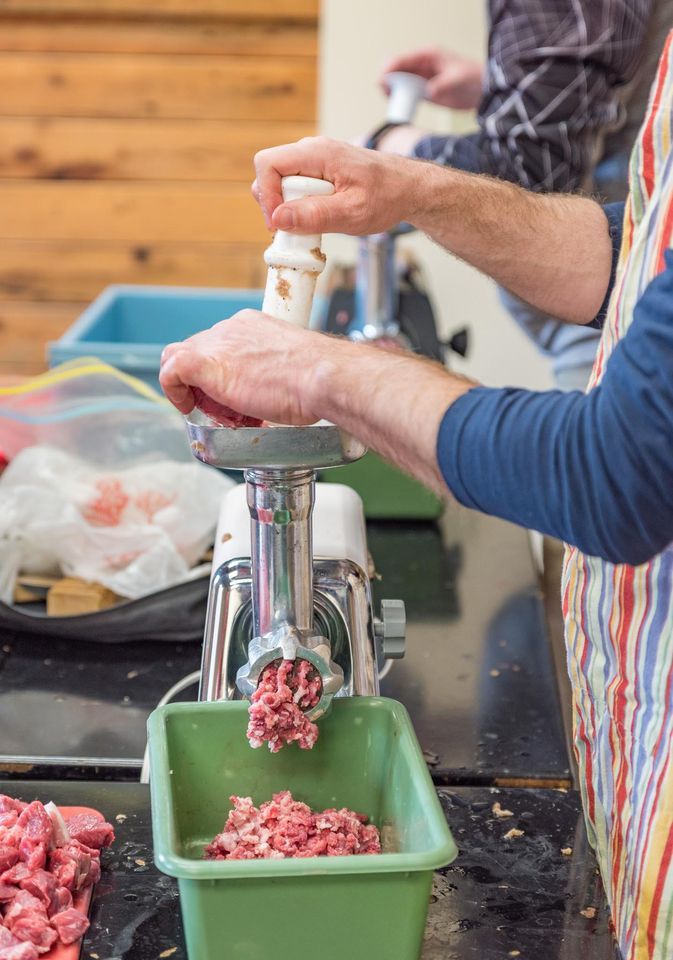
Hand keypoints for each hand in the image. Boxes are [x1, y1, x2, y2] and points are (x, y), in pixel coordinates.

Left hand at [159, 310, 341, 425]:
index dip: (221, 370)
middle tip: (223, 407)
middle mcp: (231, 329)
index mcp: (251, 326)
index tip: (234, 393)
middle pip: (199, 350)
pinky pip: (171, 371)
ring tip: (208, 410)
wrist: (320, 378)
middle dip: (204, 381)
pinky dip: (173, 390)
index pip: (220, 343)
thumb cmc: (317, 379)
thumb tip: (283, 390)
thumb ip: (278, 371)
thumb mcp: (294, 367)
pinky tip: (186, 406)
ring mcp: (217, 344)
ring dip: (190, 386)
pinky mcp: (205, 363)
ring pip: (181, 359)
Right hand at [252, 137, 419, 235]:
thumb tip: (279, 218)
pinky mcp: (319, 172)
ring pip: (281, 182)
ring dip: (288, 207)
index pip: (268, 163)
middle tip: (295, 228)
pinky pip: (296, 187)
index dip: (266, 194)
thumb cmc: (388, 196)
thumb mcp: (353, 212)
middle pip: (270, 173)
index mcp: (319, 153)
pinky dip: (300, 206)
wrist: (409, 189)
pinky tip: (319, 218)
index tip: (278, 223)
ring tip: (312, 224)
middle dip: (276, 203)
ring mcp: (315, 160)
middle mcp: (313, 151)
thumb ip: (316, 215)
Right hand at [380, 47, 482, 110]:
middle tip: (385, 92)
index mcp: (428, 56)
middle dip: (388, 80)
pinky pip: (407, 95)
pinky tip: (397, 105)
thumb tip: (428, 91)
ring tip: (390, 100)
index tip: (383, 80)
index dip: (390, 68)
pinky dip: (400, 100)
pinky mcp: (424, 93)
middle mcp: (422, 66)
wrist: (482, 91)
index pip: (403, 59)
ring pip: (400, 83)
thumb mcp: (458, 79)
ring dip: (392, 91)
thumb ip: (442, 84)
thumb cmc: (473, 78)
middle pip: (397, 70)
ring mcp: (422, 79)